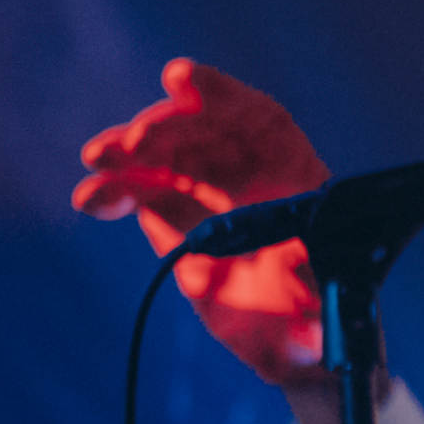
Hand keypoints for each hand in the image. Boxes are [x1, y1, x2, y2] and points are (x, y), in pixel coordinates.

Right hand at [73, 58, 331, 388]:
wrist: (297, 344)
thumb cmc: (327, 308)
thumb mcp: (332, 292)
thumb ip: (317, 273)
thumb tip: (300, 259)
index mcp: (291, 170)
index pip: (256, 117)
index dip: (220, 93)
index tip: (181, 79)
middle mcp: (246, 171)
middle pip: (199, 133)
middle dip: (163, 129)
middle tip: (132, 144)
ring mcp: (206, 194)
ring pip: (160, 159)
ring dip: (126, 155)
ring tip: (97, 160)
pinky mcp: (175, 223)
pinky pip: (139, 195)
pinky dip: (113, 193)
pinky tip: (90, 198)